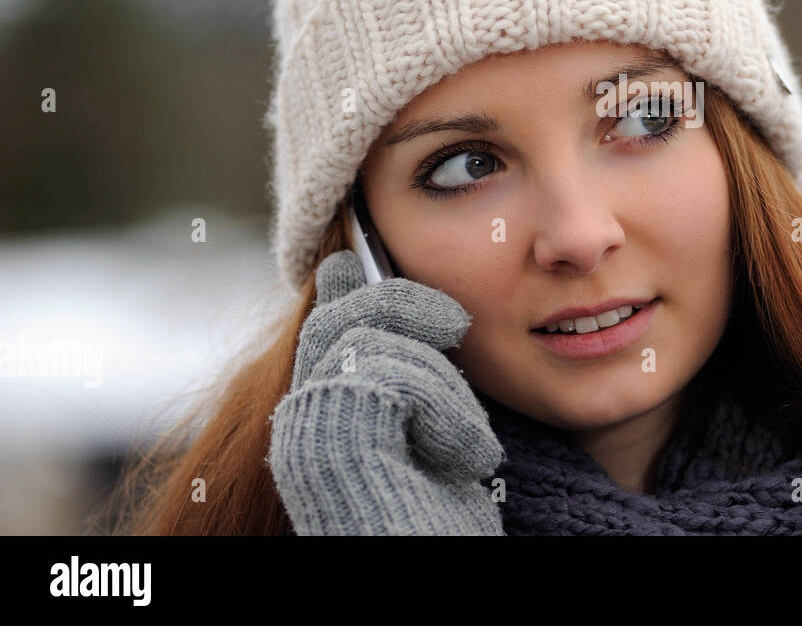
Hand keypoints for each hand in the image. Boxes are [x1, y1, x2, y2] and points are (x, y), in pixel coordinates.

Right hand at [268, 250, 504, 534]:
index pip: (329, 309)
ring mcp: (306, 437)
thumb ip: (398, 362)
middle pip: (339, 306)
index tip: (416, 295)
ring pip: (364, 331)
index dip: (368, 284)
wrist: (441, 570)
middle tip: (455, 333)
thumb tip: (350, 266)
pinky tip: (468, 458)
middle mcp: (298, 424)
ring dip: (438, 373)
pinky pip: (387, 374)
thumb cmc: (444, 521)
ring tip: (469, 440)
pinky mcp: (328, 450)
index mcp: (323, 411)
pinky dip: (445, 406)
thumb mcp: (427, 425)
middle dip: (410, 308)